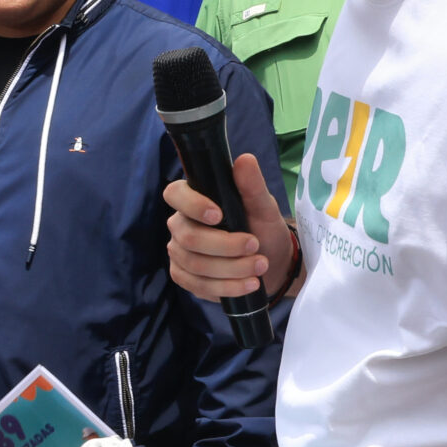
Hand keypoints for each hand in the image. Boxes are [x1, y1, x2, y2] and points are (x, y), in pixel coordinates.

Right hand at [164, 153, 295, 304]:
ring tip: (260, 267)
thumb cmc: (263, 228)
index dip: (192, 205)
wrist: (271, 262)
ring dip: (232, 268)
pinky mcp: (185, 277)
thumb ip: (252, 186)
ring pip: (195, 264)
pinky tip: (249, 284)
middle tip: (255, 246)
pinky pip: (198, 285)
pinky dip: (227, 287)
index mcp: (193, 200)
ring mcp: (179, 253)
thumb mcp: (264, 206)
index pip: (174, 194)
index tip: (219, 215)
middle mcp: (180, 225)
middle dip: (225, 246)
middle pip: (188, 238)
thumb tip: (244, 160)